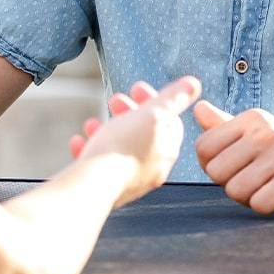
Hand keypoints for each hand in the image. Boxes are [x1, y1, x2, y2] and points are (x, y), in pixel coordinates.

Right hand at [73, 77, 199, 203]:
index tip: (136, 88)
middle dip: (127, 113)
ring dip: (106, 130)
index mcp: (166, 150)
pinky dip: (90, 151)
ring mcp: (130, 181)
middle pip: (144, 134)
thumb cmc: (121, 147)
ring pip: (120, 148)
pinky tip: (79, 142)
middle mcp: (152, 169)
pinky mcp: (107, 190)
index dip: (154, 100)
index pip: (169, 121)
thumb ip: (174, 98)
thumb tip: (194, 84)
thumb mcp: (152, 113)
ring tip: (92, 122)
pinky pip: (100, 165)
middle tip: (113, 100)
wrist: (93, 186)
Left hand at [192, 102, 273, 215]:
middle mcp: (265, 132)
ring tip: (269, 187)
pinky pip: (259, 204)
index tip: (236, 167)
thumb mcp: (260, 133)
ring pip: (235, 191)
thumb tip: (197, 107)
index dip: (213, 166)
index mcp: (252, 119)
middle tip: (256, 180)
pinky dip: (267, 206)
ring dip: (249, 198)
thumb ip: (226, 125)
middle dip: (231, 184)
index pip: (203, 147)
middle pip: (216, 172)